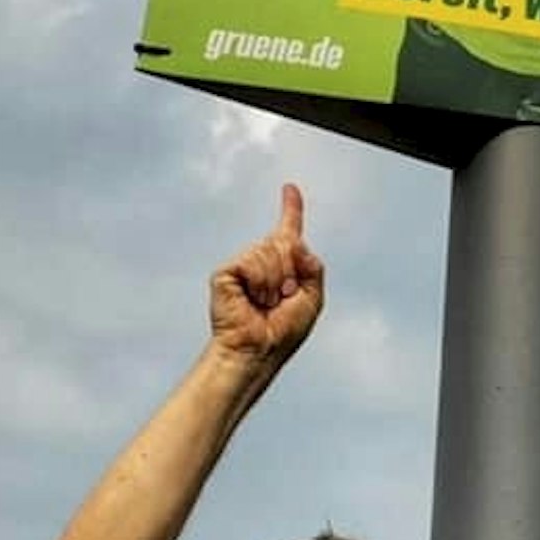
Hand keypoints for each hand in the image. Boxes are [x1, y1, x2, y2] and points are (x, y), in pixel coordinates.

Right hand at [207, 183, 325, 371]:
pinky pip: (251, 262)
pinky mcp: (226, 272)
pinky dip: (260, 283)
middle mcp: (261, 260)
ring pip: (269, 251)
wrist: (259, 350)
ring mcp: (243, 264)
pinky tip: (252, 300)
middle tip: (281, 299)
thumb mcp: (312, 299)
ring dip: (276, 282)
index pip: (288, 230)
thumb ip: (313, 267)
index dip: (291, 208)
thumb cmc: (283, 332)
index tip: (290, 188)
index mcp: (283, 266)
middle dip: (292, 272)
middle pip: (286, 241)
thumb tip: (297, 243)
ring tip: (265, 303)